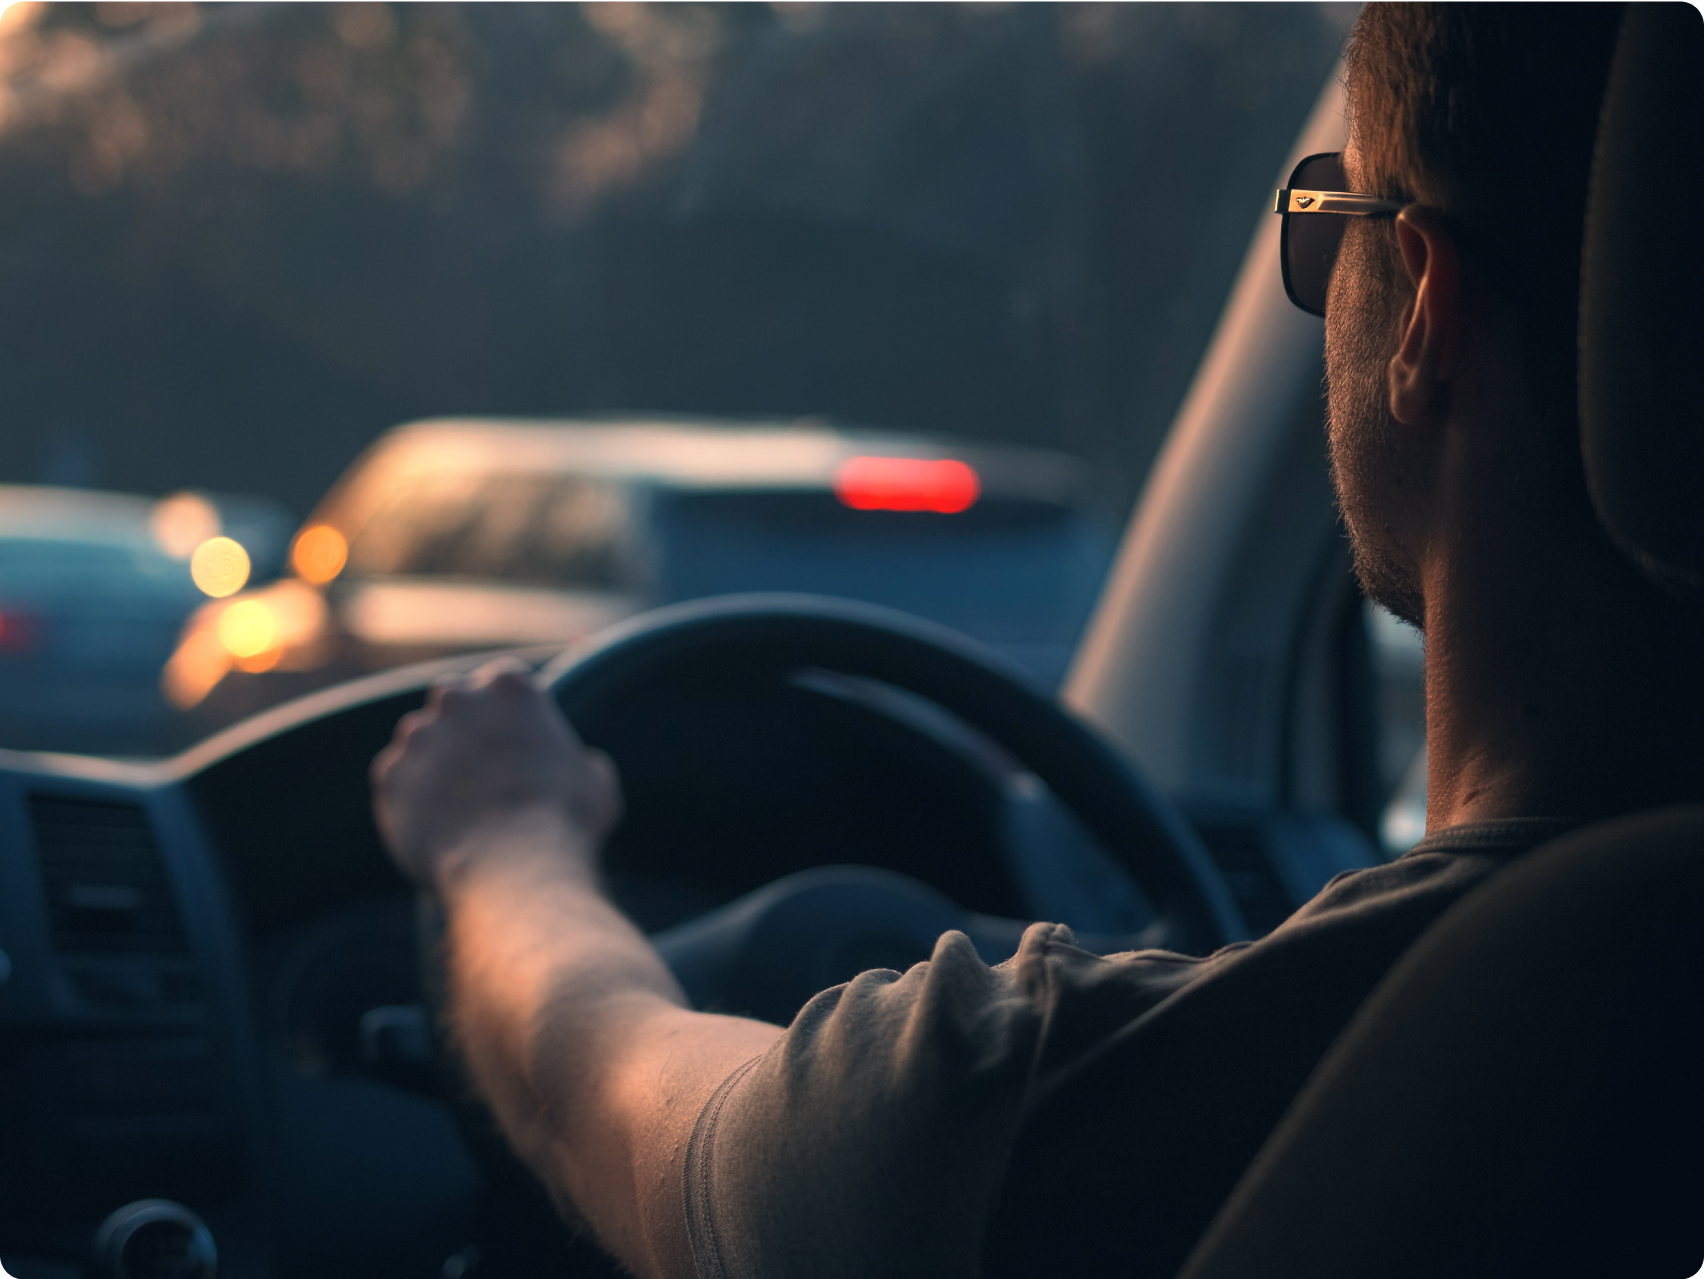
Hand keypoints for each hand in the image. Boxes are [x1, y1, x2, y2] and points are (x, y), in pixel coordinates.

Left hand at [371, 657, 622, 893]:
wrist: (513, 866)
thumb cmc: (564, 820)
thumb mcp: (596, 782)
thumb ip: (582, 761)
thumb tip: (584, 766)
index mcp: (510, 686)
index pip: (504, 682)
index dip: (510, 713)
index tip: (515, 738)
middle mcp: (456, 699)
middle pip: (455, 702)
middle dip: (466, 727)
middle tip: (484, 768)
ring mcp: (417, 735)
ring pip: (421, 740)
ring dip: (435, 762)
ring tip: (459, 804)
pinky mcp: (389, 775)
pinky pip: (397, 780)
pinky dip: (411, 797)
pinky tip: (438, 824)